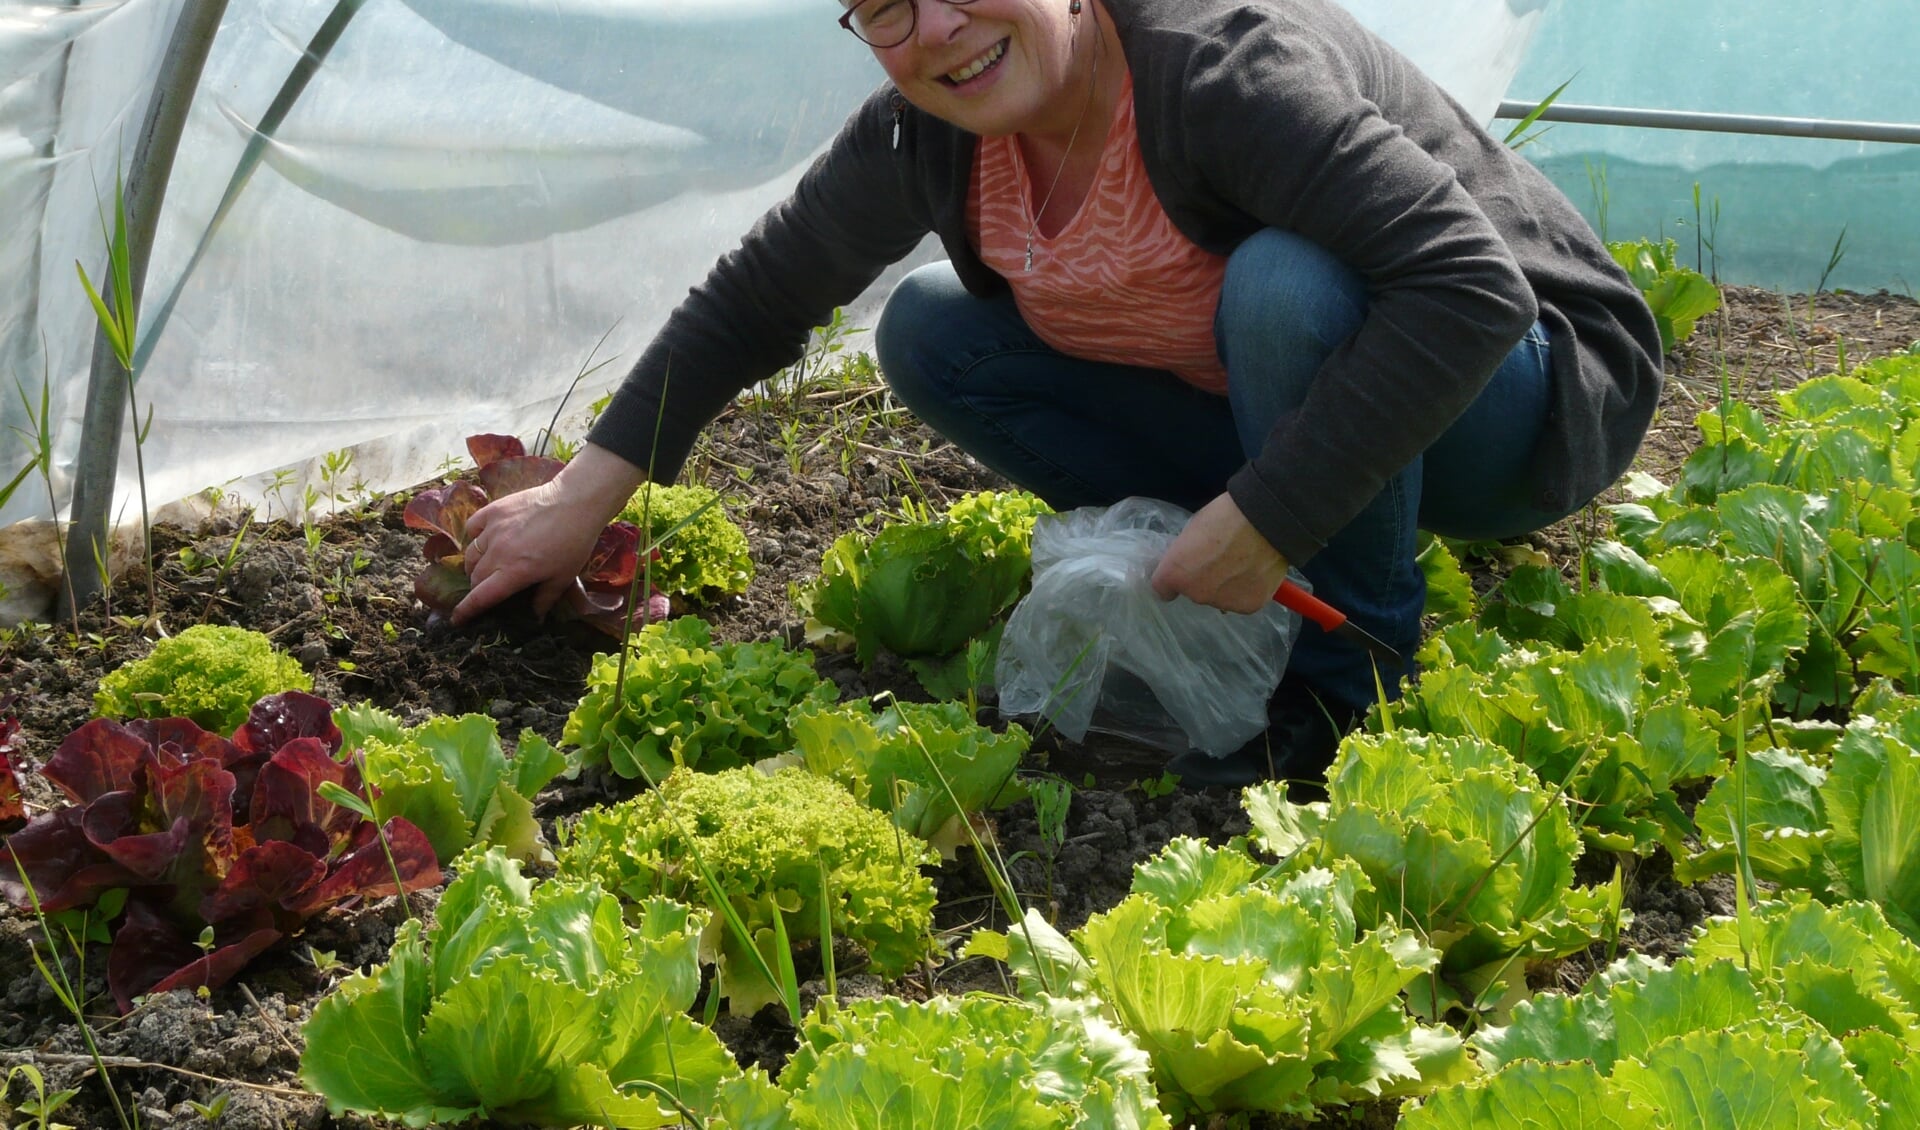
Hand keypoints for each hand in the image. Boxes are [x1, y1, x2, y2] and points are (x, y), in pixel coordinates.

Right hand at [453, 444, 645, 624]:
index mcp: (514, 573)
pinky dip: (474, 536)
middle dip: (476, 588)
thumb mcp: (563, 577)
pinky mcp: (494, 510)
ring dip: (474, 565)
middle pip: (474, 576)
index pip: (481, 597)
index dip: (466, 611)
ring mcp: (493, 529)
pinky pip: (472, 526)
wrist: (575, 503)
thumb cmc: (574, 543)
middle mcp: (497, 552)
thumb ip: (545, 599)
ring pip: (470, 553)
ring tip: (484, 567)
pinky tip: (484, 539)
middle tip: (486, 589)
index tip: (456, 620)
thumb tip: (536, 618)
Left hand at [1149, 493, 1290, 613]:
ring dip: (1226, 586)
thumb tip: (1192, 563)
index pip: (1162, 588)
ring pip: (1219, 598)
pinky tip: (1256, 571)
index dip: (1175, 576)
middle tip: (1221, 558)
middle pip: (1195, 592)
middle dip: (1203, 580)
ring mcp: (1222, 603)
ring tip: (1243, 563)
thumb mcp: (1192, 530)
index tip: (1186, 568)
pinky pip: (1242, 600)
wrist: (1265, 521)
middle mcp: (1195, 595)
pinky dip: (1247, 590)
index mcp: (1175, 574)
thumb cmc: (1224, 515)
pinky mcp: (1249, 606)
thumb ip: (1186, 555)